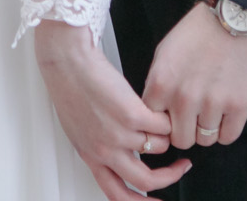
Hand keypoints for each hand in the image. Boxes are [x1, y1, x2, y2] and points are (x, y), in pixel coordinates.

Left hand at [33, 20, 188, 198]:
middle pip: (144, 181)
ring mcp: (118, 134)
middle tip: (181, 167)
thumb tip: (121, 157)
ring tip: (161, 119)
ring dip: (165, 135)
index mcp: (90, 155)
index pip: (117, 194)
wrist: (65, 60)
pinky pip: (163, 126)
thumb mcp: (79, 127)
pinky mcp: (131, 114)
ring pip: (159, 147)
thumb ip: (99, 146)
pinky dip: (167, 118)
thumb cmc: (69, 87)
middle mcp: (104, 150)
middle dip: (169, 177)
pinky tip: (161, 108)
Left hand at [142, 1, 246, 149]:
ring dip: (208, 129)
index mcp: (162, 83)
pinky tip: (226, 115)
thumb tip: (157, 109)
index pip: (154, 123)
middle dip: (186, 131)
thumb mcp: (165, 52)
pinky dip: (226, 130)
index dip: (163, 122)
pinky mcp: (239, 106)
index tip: (172, 117)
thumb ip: (158, 84)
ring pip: (205, 140)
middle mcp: (184, 97)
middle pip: (180, 139)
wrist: (233, 19)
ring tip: (211, 111)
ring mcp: (213, 103)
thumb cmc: (199, 32)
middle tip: (193, 119)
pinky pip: (228, 137)